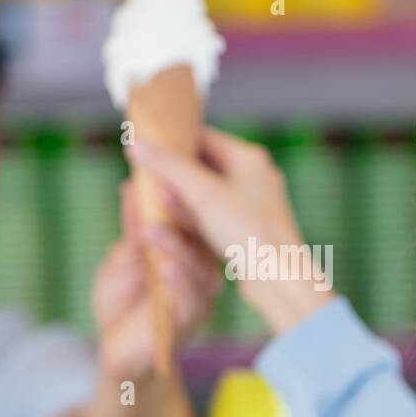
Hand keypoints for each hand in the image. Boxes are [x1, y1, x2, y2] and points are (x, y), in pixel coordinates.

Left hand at [91, 179, 220, 379]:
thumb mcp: (123, 256)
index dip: (183, 194)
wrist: (116, 348)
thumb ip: (133, 227)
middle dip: (183, 214)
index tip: (167, 168)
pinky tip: (164, 270)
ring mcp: (198, 296)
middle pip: (201, 239)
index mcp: (190, 251)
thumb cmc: (123, 300)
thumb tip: (132, 187)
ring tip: (153, 233)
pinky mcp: (189, 321)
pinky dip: (177, 283)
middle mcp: (201, 271)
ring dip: (175, 248)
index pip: (193, 219)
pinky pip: (191, 300)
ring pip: (198, 268)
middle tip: (165, 191)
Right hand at [128, 127, 334, 333]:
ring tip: (152, 199)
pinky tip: (173, 224)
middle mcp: (254, 177)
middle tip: (144, 175)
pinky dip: (194, 217)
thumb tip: (137, 144)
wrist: (278, 278)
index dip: (174, 140)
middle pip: (204, 165)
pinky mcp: (248, 229)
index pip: (204, 137)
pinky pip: (215, 216)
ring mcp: (252, 205)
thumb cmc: (248, 231)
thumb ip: (169, 166)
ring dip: (180, 196)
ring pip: (207, 193)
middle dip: (174, 172)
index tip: (146, 147)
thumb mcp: (203, 194)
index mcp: (249, 158)